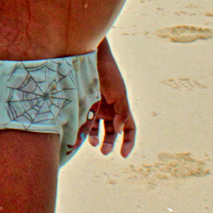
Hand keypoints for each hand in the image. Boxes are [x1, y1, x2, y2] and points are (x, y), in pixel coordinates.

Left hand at [78, 40, 135, 156]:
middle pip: (112, 131)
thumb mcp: (118, 93)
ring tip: (93, 144)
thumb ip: (122, 112)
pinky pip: (85, 120)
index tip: (123, 155)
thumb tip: (120, 130)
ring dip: (96, 138)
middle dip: (110, 143)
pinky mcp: (83, 104)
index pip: (129, 128)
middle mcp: (110, 109)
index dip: (128, 142)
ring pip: (97, 128)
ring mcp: (96, 107)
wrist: (89, 57)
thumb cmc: (107, 73)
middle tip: (104, 151)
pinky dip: (85, 129)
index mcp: (122, 108)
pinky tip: (83, 135)